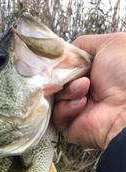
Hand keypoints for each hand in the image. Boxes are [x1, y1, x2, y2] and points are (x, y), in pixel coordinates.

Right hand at [52, 33, 125, 149]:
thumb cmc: (124, 73)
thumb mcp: (109, 44)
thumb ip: (83, 44)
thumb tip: (63, 54)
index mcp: (91, 73)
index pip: (64, 66)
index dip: (60, 63)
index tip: (59, 60)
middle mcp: (81, 90)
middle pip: (56, 80)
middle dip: (62, 75)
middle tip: (76, 75)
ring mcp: (74, 109)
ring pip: (54, 96)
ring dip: (68, 90)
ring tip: (85, 89)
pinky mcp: (68, 125)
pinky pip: (55, 114)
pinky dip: (66, 106)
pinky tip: (82, 104)